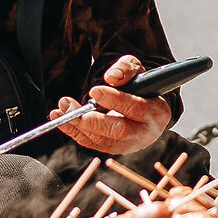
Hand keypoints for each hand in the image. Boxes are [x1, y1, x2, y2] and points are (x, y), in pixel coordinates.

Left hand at [54, 54, 173, 155]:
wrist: (144, 105)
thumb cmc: (141, 87)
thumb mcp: (137, 70)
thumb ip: (126, 69)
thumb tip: (112, 76)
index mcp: (157, 112)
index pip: (136, 108)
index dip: (115, 100)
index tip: (95, 91)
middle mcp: (145, 132)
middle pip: (119, 131)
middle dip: (92, 121)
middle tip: (71, 109)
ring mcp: (129, 144)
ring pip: (102, 140)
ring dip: (77, 126)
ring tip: (60, 110)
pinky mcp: (113, 148)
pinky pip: (92, 144)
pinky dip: (74, 132)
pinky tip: (60, 119)